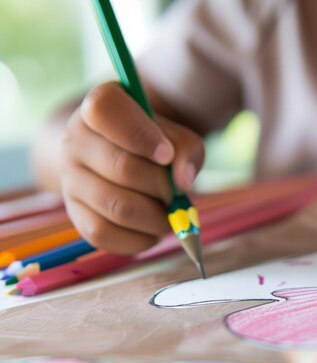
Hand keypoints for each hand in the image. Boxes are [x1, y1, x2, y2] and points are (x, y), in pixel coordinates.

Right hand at [61, 82, 204, 253]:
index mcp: (98, 107)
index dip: (141, 135)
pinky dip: (139, 239)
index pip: (105, 110)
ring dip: (156, 217)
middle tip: (175, 192)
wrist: (125, 160)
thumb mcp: (178, 136)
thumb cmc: (157, 144)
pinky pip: (104, 235)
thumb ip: (186, 150)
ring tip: (168, 213)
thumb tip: (182, 181)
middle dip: (162, 186)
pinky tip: (153, 230)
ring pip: (117, 207)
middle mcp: (75, 140)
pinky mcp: (75, 214)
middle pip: (122, 168)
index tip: (167, 154)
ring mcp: (70, 179)